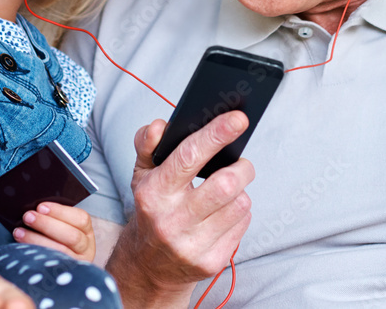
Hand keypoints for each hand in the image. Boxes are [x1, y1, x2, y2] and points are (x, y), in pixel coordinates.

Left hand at [13, 202, 95, 261]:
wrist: (59, 269)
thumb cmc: (58, 240)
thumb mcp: (63, 227)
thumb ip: (55, 218)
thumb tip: (37, 208)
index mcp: (87, 232)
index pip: (81, 219)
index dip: (60, 211)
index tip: (41, 206)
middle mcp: (86, 249)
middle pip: (71, 236)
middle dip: (47, 224)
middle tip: (28, 217)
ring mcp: (76, 264)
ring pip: (60, 251)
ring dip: (37, 239)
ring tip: (19, 232)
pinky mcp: (63, 275)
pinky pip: (50, 265)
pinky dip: (35, 254)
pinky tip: (22, 249)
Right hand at [107, 113, 253, 306]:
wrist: (148, 266)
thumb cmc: (151, 210)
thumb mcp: (142, 175)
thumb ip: (147, 144)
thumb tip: (159, 126)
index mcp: (154, 193)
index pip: (189, 157)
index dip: (216, 134)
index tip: (238, 119)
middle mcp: (172, 220)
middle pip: (226, 184)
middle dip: (242, 168)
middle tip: (240, 164)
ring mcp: (192, 245)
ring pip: (240, 204)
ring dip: (241, 192)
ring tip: (227, 192)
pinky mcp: (211, 262)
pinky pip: (242, 225)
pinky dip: (239, 214)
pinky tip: (223, 215)